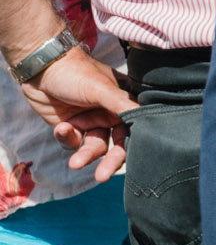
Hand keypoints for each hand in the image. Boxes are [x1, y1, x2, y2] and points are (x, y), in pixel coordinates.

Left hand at [20, 50, 134, 182]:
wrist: (40, 68)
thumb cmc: (76, 72)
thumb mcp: (101, 88)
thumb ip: (122, 104)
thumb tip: (147, 119)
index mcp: (125, 102)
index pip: (137, 127)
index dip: (137, 144)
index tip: (138, 161)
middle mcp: (111, 114)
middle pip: (117, 143)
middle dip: (110, 160)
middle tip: (102, 176)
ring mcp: (91, 121)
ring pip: (94, 146)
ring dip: (85, 155)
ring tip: (75, 164)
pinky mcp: (72, 127)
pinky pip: (73, 141)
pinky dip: (67, 138)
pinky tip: (62, 128)